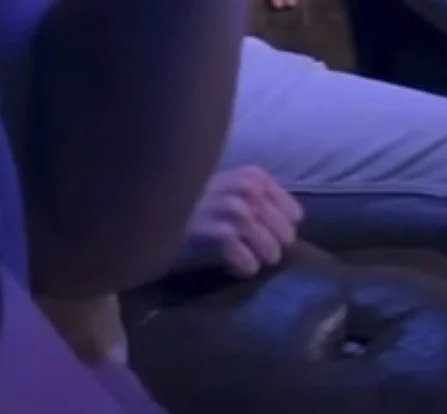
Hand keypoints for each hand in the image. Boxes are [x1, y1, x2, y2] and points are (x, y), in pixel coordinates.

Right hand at [175, 166, 302, 278]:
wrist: (152, 217)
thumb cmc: (193, 205)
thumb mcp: (230, 188)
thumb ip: (260, 197)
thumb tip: (293, 225)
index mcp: (254, 176)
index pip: (294, 215)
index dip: (279, 230)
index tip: (260, 237)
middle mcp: (248, 190)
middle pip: (286, 236)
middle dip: (269, 247)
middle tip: (245, 250)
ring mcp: (236, 213)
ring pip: (271, 253)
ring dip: (255, 260)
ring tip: (234, 256)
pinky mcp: (221, 239)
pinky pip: (249, 267)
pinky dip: (239, 270)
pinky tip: (222, 263)